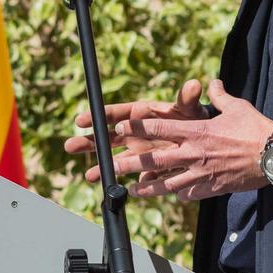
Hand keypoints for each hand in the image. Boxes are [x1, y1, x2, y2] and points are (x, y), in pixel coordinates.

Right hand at [65, 79, 208, 180]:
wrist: (202, 139)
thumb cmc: (192, 119)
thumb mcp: (189, 108)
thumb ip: (187, 99)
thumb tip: (194, 85)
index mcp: (139, 114)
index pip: (114, 114)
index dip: (97, 117)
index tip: (80, 120)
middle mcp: (133, 132)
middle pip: (107, 136)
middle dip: (89, 142)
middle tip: (70, 146)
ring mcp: (137, 150)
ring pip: (114, 157)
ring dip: (101, 166)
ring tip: (89, 176)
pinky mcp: (145, 166)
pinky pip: (130, 174)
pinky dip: (123, 180)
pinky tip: (111, 187)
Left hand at [87, 79, 272, 201]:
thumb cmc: (256, 129)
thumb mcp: (235, 107)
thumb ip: (218, 96)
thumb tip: (211, 83)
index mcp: (196, 131)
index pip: (159, 129)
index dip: (136, 128)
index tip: (117, 128)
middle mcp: (194, 153)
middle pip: (154, 161)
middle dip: (129, 164)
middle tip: (109, 168)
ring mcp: (202, 173)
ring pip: (167, 184)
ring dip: (148, 188)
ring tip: (132, 190)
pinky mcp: (212, 188)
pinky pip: (189, 193)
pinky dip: (178, 194)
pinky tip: (169, 196)